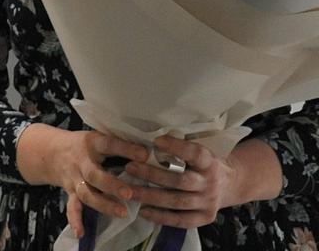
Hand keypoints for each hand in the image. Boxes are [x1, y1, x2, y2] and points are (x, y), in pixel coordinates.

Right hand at [15, 123, 151, 235]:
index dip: (125, 149)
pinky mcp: (71, 192)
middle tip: (129, 194)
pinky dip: (75, 220)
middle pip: (94, 174)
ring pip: (86, 193)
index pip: (108, 144)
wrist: (49, 151)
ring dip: (103, 204)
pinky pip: (72, 207)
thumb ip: (123, 144)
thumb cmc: (84, 145)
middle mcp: (81, 162)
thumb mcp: (99, 138)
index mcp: (92, 144)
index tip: (144, 154)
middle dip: (111, 185)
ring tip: (122, 213)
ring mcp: (75, 179)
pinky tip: (81, 233)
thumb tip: (156, 151)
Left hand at [122, 136, 282, 228]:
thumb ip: (181, 149)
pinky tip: (143, 211)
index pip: (195, 154)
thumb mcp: (200, 152)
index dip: (176, 147)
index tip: (156, 140)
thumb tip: (149, 139)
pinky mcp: (205, 218)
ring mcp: (209, 203)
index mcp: (210, 162)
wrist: (232, 184)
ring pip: (176, 201)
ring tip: (128, 191)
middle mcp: (210, 183)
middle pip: (180, 181)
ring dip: (150, 196)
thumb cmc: (204, 164)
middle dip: (152, 175)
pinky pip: (181, 220)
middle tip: (129, 167)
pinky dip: (161, 217)